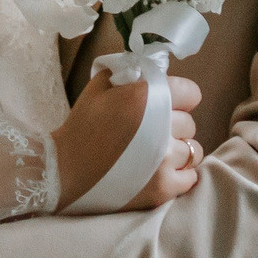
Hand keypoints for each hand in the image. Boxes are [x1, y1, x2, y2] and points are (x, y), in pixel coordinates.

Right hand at [52, 69, 202, 208]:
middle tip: (153, 132)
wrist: (65, 171)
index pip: (191, 93)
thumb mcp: (99, 86)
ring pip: (193, 150)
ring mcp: (164, 161)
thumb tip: (150, 70)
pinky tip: (161, 171)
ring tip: (157, 154)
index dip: (179, 97)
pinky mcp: (163, 188)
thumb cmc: (82, 126)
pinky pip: (190, 177)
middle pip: (190, 123)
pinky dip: (179, 174)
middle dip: (174, 125)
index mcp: (147, 97)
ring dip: (178, 151)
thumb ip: (128, 72)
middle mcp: (161, 128)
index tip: (167, 105)